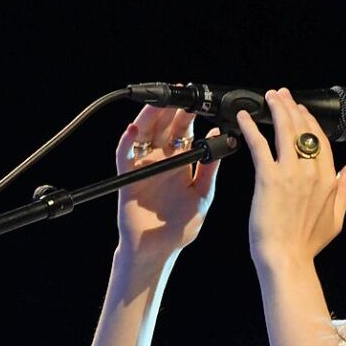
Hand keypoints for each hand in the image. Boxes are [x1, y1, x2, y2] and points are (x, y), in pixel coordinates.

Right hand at [115, 106, 220, 262]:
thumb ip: (210, 169)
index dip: (189, 116)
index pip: (184, 133)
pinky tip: (134, 130)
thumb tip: (219, 140)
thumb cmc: (180, 227)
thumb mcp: (202, 195)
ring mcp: (144, 168)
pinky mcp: (128, 177)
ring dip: (150, 118)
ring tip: (158, 103)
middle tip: (180, 94)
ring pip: (144, 135)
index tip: (199, 101)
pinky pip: (125, 155)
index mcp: (181, 164)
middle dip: (171, 110)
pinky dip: (127, 142)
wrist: (157, 250)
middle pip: (165, 128)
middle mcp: (161, 161)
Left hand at [238, 88, 345, 271]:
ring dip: (276, 109)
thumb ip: (345, 190)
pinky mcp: (269, 178)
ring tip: (269, 97)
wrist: (286, 260)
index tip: (300, 110)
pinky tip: (242, 116)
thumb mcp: (336, 219)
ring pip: (285, 131)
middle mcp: (312, 172)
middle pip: (303, 130)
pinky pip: (260, 145)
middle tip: (281, 95)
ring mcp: (291, 173)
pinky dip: (250, 127)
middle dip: (292, 108)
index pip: (320, 141)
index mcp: (328, 180)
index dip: (309, 122)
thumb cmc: (306, 245)